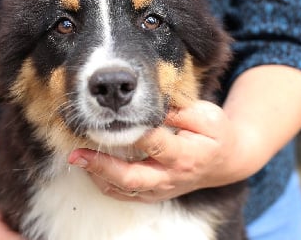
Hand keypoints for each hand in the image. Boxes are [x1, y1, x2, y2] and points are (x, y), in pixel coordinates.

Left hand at [68, 100, 242, 202]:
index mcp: (186, 156)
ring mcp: (161, 190)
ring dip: (98, 175)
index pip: (154, 144)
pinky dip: (106, 183)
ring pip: (125, 190)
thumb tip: (149, 106)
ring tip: (76, 159)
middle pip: (132, 177)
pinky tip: (91, 169)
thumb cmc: (216, 134)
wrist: (224, 163)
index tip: (109, 119)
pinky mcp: (154, 194)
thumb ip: (178, 111)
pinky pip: (125, 194)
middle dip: (102, 166)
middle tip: (78, 153)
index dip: (131, 132)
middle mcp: (171, 177)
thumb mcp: (207, 116)